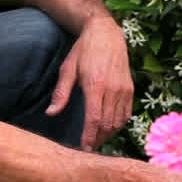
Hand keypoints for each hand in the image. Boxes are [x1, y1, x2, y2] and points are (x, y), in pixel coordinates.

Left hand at [47, 16, 132, 150]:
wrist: (106, 33)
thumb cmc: (84, 50)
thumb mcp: (68, 69)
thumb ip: (61, 93)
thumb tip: (51, 113)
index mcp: (95, 85)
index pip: (94, 119)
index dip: (90, 137)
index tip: (84, 149)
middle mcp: (112, 89)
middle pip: (108, 124)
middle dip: (99, 139)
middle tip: (89, 148)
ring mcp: (123, 89)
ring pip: (118, 121)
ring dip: (109, 134)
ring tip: (98, 140)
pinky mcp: (130, 88)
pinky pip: (127, 113)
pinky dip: (119, 124)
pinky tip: (110, 127)